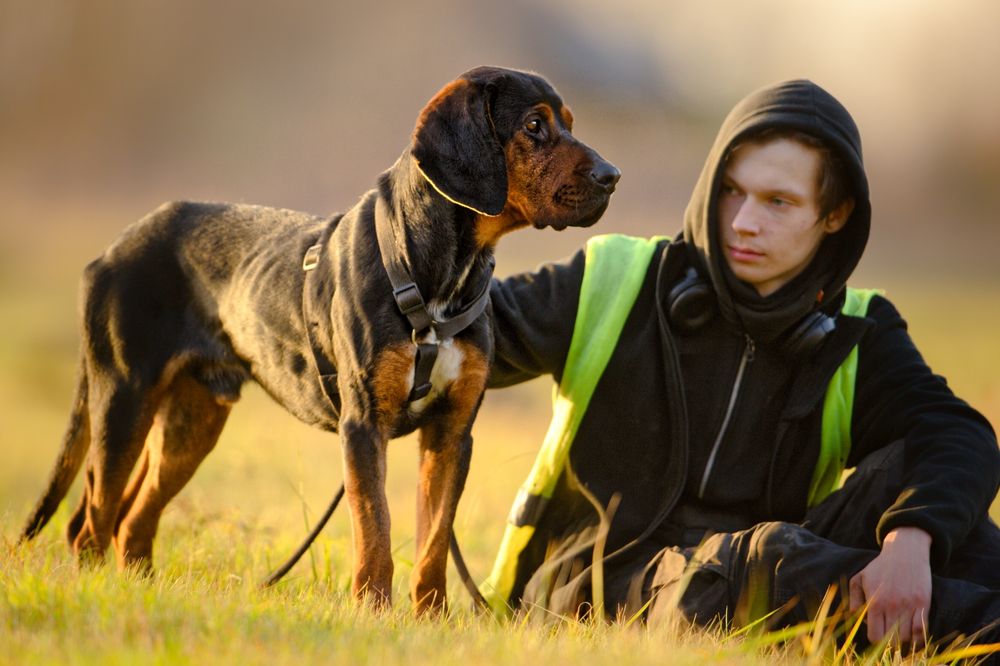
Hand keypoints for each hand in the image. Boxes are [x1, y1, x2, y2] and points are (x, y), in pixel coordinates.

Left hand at [848, 527, 931, 648]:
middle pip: (892, 641)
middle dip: (890, 643)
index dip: (876, 640)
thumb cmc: (880, 567)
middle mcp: (891, 606)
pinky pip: (922, 630)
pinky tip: (915, 635)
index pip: (875, 636)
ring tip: (901, 635)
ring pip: (907, 638)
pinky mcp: (923, 603)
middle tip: (891, 638)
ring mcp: (909, 606)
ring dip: (904, 641)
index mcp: (874, 602)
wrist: (905, 552)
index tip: (878, 636)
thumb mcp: (860, 578)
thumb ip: (854, 599)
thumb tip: (855, 617)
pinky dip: (919, 638)